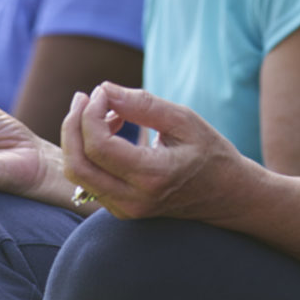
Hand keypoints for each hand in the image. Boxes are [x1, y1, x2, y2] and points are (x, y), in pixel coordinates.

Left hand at [60, 83, 255, 220]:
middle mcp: (133, 200)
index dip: (91, 114)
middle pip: (78, 164)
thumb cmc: (210, 153)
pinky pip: (88, 180)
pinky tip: (110, 130)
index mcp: (152, 176)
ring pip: (78, 174)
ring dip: (78, 138)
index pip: (99, 146)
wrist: (227, 195)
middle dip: (72, 125)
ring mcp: (125, 210)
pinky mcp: (120, 210)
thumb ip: (143, 105)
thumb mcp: (184, 120)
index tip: (102, 91)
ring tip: (101, 111)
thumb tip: (104, 89)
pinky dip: (88, 151)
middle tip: (84, 97)